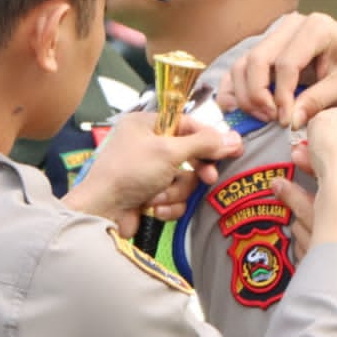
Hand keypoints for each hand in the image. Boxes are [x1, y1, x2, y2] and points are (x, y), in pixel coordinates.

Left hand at [63, 111, 243, 235]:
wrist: (102, 212)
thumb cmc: (130, 172)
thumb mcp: (168, 151)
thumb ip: (203, 144)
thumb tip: (234, 138)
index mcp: (145, 125)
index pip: (187, 124)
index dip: (210, 137)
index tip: (232, 148)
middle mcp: (146, 145)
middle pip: (189, 154)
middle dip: (194, 170)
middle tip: (207, 178)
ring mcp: (148, 172)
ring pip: (183, 179)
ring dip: (175, 191)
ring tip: (159, 196)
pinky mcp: (150, 195)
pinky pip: (174, 197)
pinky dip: (168, 204)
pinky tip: (154, 208)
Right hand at [218, 11, 336, 129]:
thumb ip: (318, 101)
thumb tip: (292, 121)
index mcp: (316, 28)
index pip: (287, 63)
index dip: (282, 96)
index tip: (287, 121)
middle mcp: (291, 25)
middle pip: (257, 60)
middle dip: (258, 95)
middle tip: (271, 119)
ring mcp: (275, 34)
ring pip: (244, 63)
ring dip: (245, 94)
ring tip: (262, 116)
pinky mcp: (266, 47)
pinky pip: (242, 67)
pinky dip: (235, 88)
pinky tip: (236, 107)